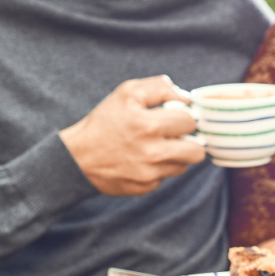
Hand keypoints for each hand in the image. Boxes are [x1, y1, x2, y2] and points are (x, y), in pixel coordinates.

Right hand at [60, 75, 204, 195]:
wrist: (77, 158)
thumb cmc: (104, 122)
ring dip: (175, 156)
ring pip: (183, 166)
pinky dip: (158, 169)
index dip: (184, 117)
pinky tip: (142, 161)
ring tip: (155, 147)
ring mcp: (149, 174)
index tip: (174, 117)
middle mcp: (152, 153)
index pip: (190, 121)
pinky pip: (165, 178)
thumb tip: (186, 98)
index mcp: (149, 125)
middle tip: (174, 135)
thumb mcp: (127, 93)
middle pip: (197, 151)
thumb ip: (160, 88)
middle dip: (189, 141)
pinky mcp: (144, 188)